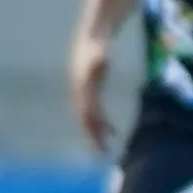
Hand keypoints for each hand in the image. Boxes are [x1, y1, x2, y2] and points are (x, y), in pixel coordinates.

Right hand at [69, 37, 113, 155]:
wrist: (91, 38)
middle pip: (86, 119)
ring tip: (105, 148)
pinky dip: (102, 123)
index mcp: (82, 87)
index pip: (88, 112)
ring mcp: (83, 93)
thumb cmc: (98, 44)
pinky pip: (94, 112)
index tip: (100, 141)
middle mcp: (80, 93)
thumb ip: (100, 57)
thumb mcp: (100, 50)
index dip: (93, 127)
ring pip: (89, 118)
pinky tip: (112, 131)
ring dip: (97, 133)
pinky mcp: (90, 92)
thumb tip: (102, 58)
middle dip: (93, 136)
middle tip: (102, 154)